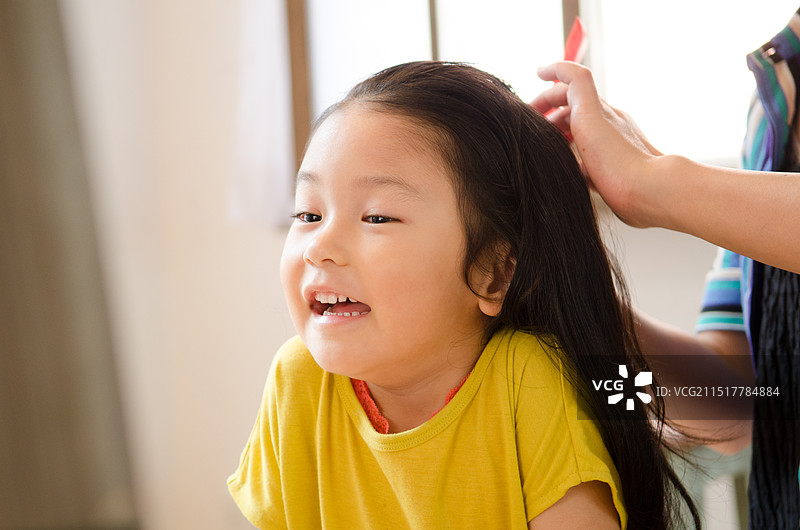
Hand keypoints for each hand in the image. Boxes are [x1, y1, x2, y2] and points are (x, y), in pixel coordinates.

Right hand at [531, 62, 662, 227]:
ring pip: (580, 138)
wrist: (650, 193)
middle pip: (574, 113)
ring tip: (541, 148)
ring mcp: (612, 151)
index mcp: (600, 111)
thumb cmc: (618, 158)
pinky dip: (572, 162)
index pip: (569, 90)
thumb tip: (550, 67)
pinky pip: (587, 164)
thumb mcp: (590, 111)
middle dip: (549, 116)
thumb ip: (575, 83)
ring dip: (558, 138)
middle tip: (530, 128)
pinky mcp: (613, 175)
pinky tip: (563, 173)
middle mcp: (608, 127)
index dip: (546, 93)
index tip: (526, 105)